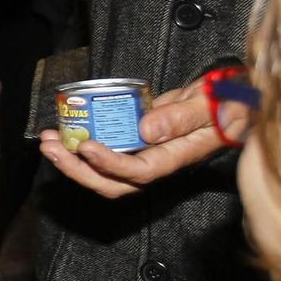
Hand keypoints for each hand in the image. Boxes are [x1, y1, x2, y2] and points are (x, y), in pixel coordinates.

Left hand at [38, 76, 222, 199]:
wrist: (231, 98)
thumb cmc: (229, 102)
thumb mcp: (212, 104)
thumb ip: (183, 117)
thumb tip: (146, 131)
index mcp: (179, 156)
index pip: (142, 171)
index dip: (112, 165)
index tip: (88, 147)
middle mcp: (159, 161)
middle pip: (116, 182)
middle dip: (80, 170)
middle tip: (53, 149)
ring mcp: (146, 153)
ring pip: (106, 172)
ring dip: (73, 160)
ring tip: (48, 142)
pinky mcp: (137, 140)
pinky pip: (107, 151)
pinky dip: (81, 144)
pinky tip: (62, 131)